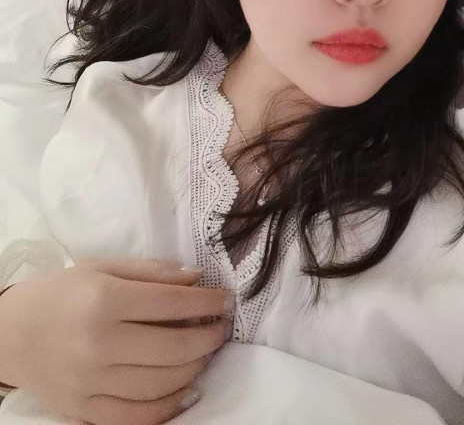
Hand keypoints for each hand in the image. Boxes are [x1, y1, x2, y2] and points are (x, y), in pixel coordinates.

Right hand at [0, 258, 233, 424]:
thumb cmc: (61, 293)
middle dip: (207, 338)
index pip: (170, 304)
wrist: (9, 334)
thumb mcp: (103, 268)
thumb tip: (197, 279)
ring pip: (161, 385)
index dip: (207, 303)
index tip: (226, 300)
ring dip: (194, 369)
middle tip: (221, 328)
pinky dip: (169, 408)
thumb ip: (152, 272)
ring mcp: (91, 383)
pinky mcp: (84, 411)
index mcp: (104, 301)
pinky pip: (138, 418)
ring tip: (205, 353)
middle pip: (172, 349)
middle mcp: (99, 344)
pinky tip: (186, 390)